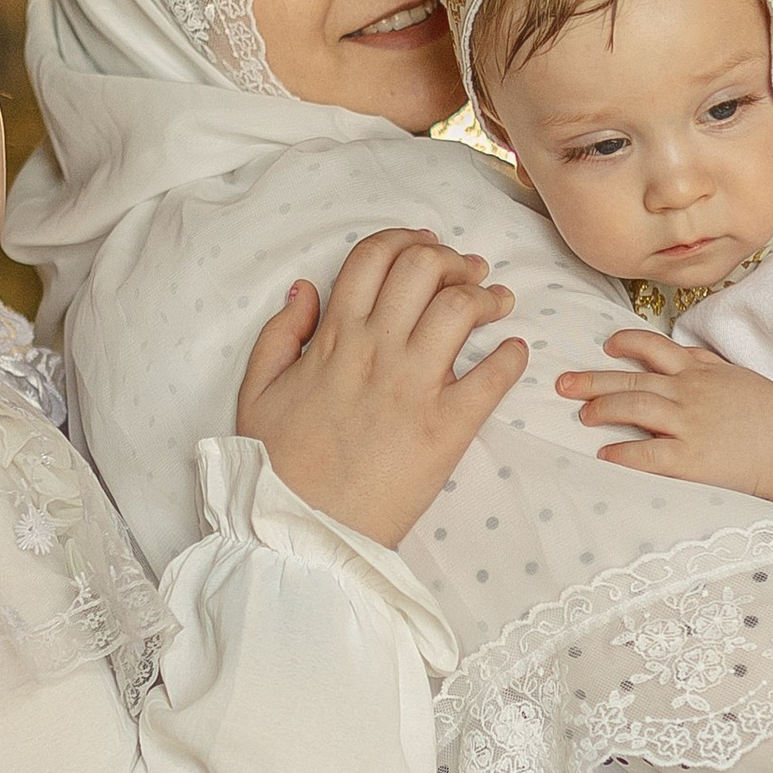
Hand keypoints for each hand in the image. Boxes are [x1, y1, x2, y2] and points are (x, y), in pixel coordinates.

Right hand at [239, 230, 526, 550]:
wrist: (302, 532)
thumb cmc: (278, 467)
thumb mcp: (258, 392)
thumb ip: (279, 334)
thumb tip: (305, 289)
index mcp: (333, 339)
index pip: (374, 257)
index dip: (407, 240)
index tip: (429, 247)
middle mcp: (376, 351)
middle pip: (424, 268)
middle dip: (454, 260)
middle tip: (470, 273)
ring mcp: (413, 388)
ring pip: (461, 308)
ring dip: (487, 295)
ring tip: (498, 303)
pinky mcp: (446, 429)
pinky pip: (492, 377)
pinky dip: (512, 357)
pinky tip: (514, 352)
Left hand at [556, 338, 772, 554]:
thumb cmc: (768, 413)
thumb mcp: (735, 375)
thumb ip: (703, 363)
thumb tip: (676, 349)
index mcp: (699, 372)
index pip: (654, 347)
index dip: (626, 344)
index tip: (606, 347)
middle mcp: (688, 393)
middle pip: (631, 381)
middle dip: (592, 380)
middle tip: (562, 383)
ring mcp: (689, 424)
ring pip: (635, 409)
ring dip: (603, 410)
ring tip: (582, 415)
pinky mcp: (691, 459)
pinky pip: (649, 454)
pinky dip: (624, 452)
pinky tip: (605, 454)